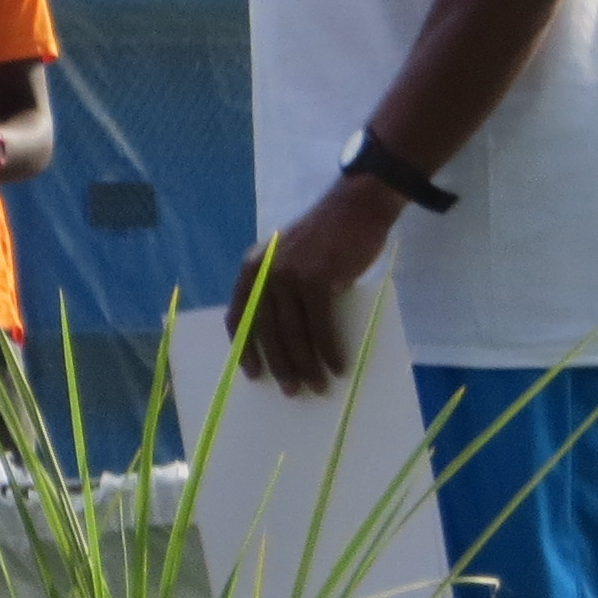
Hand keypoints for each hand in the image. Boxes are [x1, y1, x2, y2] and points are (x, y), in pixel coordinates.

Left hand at [232, 176, 402, 393]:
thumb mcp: (289, 258)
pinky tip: (336, 367)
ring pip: (293, 333)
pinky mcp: (317, 280)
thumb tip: (284, 336)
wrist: (357, 206)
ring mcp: (289, 276)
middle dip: (279, 365)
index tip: (252, 373)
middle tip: (290, 391)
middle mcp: (264, 274)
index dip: (245, 348)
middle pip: (266, 331)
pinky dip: (328, 350)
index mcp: (252, 269)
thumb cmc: (328, 236)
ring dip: (306, 365)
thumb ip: (279, 288)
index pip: (239, 316)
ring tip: (317, 386)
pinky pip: (319, 326)